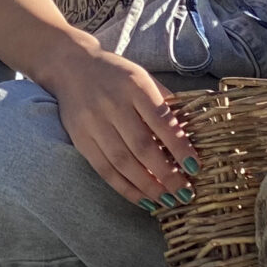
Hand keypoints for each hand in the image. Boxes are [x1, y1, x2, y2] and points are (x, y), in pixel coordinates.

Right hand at [46, 46, 196, 209]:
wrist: (71, 66)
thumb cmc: (116, 75)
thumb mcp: (143, 78)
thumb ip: (164, 104)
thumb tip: (191, 136)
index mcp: (134, 85)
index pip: (160, 121)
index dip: (179, 146)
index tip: (194, 166)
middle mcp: (112, 104)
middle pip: (142, 146)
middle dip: (166, 174)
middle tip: (185, 192)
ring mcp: (93, 123)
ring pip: (123, 162)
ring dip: (147, 186)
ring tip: (167, 200)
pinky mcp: (80, 139)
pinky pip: (104, 170)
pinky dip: (125, 188)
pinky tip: (142, 199)